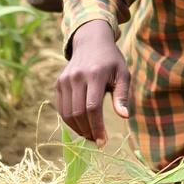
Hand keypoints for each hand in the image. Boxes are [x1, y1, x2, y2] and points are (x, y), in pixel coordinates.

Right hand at [55, 20, 129, 146]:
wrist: (91, 42)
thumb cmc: (111, 60)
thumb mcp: (122, 74)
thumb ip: (122, 95)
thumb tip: (124, 116)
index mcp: (95, 75)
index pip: (92, 108)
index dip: (97, 127)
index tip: (103, 142)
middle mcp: (77, 77)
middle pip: (78, 113)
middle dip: (87, 131)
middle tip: (97, 141)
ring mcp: (65, 80)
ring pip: (67, 113)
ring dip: (78, 129)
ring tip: (90, 135)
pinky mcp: (59, 83)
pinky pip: (61, 108)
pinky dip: (70, 120)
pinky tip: (81, 125)